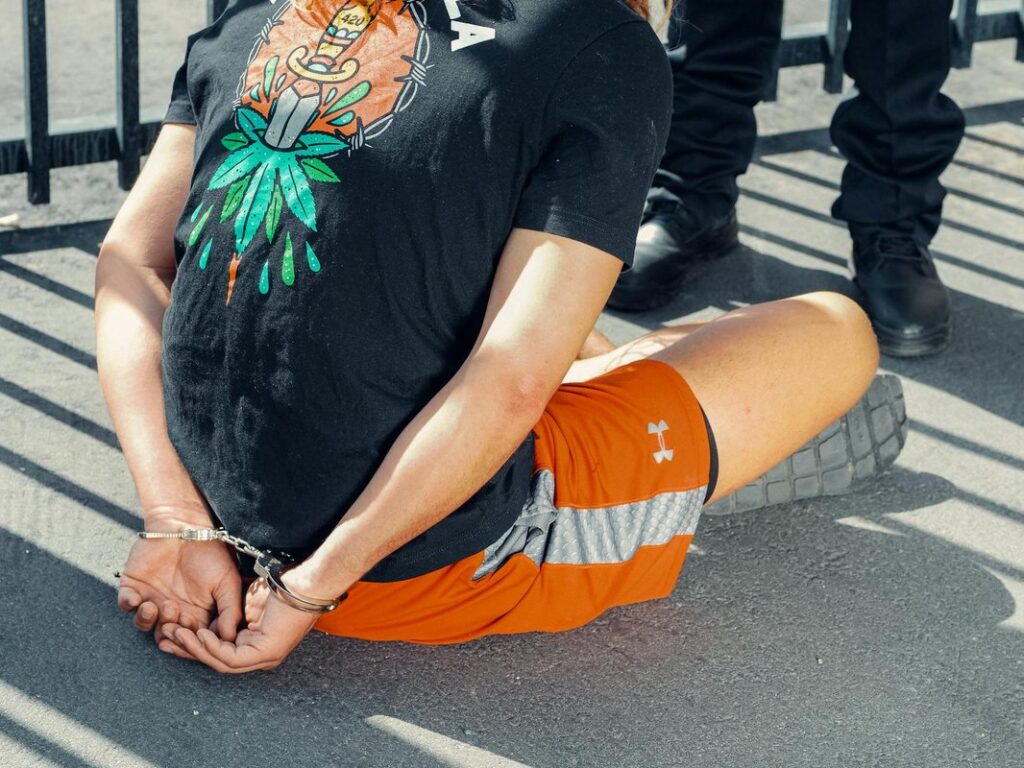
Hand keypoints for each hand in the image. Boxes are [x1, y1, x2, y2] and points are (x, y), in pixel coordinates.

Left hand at [117, 509, 242, 651]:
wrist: (189, 524)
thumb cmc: (212, 552)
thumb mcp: (228, 583)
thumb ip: (230, 610)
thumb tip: (229, 638)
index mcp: (196, 614)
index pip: (190, 639)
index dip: (191, 643)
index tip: (194, 638)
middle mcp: (173, 610)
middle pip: (166, 636)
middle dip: (170, 633)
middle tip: (176, 621)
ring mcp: (152, 599)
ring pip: (143, 624)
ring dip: (149, 622)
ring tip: (160, 606)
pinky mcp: (133, 587)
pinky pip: (125, 604)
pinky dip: (130, 606)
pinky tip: (140, 600)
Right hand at [165, 573, 319, 673]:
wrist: (305, 582)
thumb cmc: (279, 587)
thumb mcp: (244, 600)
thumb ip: (227, 613)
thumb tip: (205, 615)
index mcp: (254, 647)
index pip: (217, 653)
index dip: (193, 645)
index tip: (172, 631)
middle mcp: (258, 657)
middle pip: (214, 661)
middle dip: (187, 649)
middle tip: (164, 638)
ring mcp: (264, 658)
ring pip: (220, 662)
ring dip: (195, 648)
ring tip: (175, 633)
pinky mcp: (266, 653)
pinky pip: (231, 657)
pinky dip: (212, 647)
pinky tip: (199, 633)